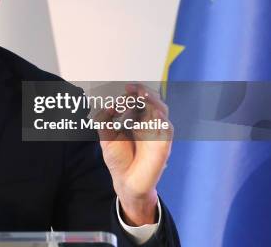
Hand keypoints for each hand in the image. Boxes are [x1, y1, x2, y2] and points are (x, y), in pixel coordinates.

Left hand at [96, 83, 172, 225]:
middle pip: (152, 100)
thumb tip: (109, 106)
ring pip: (162, 109)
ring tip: (142, 94)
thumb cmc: (118, 159)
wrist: (126, 182)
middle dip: (142, 92)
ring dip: (153, 100)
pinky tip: (153, 112)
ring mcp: (157, 132)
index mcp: (135, 119)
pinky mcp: (163, 144)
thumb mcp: (105, 137)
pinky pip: (167, 128)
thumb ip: (104, 120)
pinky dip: (161, 118)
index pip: (137, 100)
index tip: (122, 92)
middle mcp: (148, 123)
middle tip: (131, 89)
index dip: (131, 94)